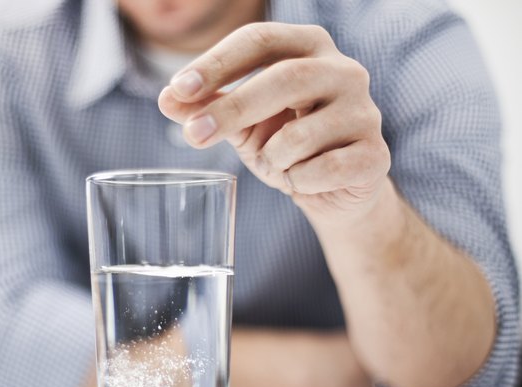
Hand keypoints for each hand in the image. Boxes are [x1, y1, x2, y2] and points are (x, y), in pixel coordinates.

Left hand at [158, 22, 390, 223]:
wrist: (333, 190)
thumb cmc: (285, 145)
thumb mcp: (241, 122)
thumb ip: (207, 107)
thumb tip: (167, 99)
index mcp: (309, 48)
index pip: (260, 40)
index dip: (217, 63)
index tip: (177, 89)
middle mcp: (344, 71)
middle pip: (284, 79)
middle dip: (232, 109)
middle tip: (192, 135)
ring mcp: (365, 112)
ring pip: (299, 136)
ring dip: (271, 159)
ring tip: (276, 165)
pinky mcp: (376, 155)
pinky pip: (322, 171)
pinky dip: (297, 182)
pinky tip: (302, 181)